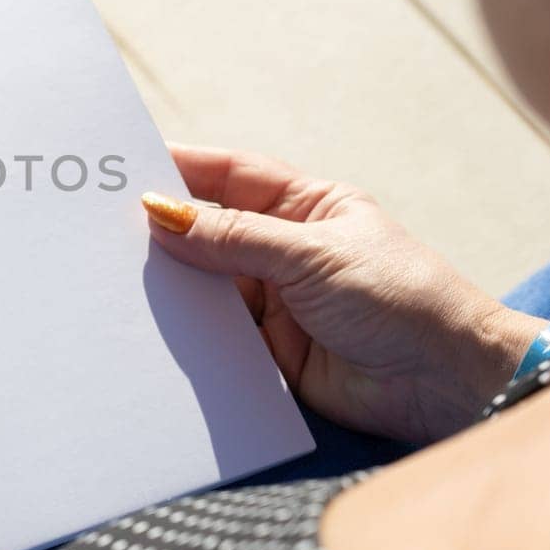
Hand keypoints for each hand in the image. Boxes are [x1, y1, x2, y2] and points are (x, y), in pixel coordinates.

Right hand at [144, 145, 545, 442]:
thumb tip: (161, 213)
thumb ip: (233, 238)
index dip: (180, 167)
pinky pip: (214, 336)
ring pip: (206, 285)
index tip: (126, 164)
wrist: (445, 385)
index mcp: (306, 207)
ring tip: (118, 277)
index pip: (231, 176)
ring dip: (171, 283)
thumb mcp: (313, 255)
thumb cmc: (401, 300)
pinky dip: (186, 332)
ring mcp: (275, 303)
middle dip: (164, 228)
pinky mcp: (268, 353)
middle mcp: (285, 250)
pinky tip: (152, 326)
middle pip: (209, 230)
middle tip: (104, 225)